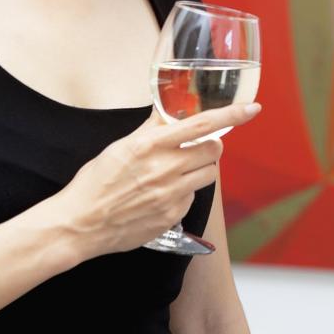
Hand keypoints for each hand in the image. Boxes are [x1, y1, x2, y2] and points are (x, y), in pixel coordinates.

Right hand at [40, 102, 260, 260]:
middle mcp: (165, 169)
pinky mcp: (172, 216)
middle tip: (193, 149)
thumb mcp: (121, 146)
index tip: (252, 109)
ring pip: (208, 175)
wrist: (80, 225)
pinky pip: (192, 198)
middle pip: (214, 151)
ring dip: (199, 169)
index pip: (203, 124)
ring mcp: (171, 195)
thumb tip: (170, 111)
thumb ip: (151, 129)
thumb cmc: (95, 183)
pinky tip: (161, 195)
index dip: (232, 115)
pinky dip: (184, 193)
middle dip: (209, 147)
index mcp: (151, 145)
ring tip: (174, 173)